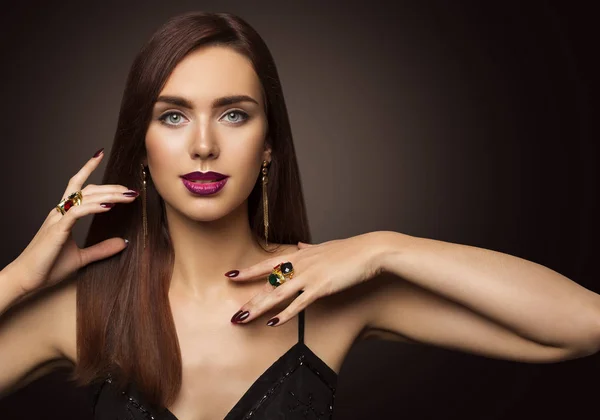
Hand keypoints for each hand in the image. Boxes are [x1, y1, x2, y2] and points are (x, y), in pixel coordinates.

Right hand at [11, 148, 138, 294]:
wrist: (26, 280)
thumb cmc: (48, 267)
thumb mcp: (82, 258)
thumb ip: (102, 249)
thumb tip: (123, 242)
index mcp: (63, 215)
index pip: (77, 186)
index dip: (88, 169)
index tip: (100, 154)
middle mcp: (59, 212)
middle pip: (87, 190)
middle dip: (111, 187)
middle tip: (132, 190)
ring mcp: (57, 219)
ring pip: (85, 197)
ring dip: (109, 195)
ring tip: (128, 196)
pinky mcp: (57, 230)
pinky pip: (77, 212)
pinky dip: (94, 207)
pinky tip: (109, 207)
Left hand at [227, 232, 384, 325]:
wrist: (369, 251)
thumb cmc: (349, 250)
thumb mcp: (324, 246)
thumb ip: (309, 247)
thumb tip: (299, 243)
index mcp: (299, 255)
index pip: (267, 264)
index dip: (248, 271)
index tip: (231, 276)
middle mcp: (300, 265)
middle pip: (268, 284)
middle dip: (249, 300)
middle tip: (234, 315)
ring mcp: (309, 276)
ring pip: (277, 294)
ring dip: (259, 308)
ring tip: (243, 320)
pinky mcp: (321, 287)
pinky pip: (299, 303)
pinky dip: (285, 314)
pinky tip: (273, 322)